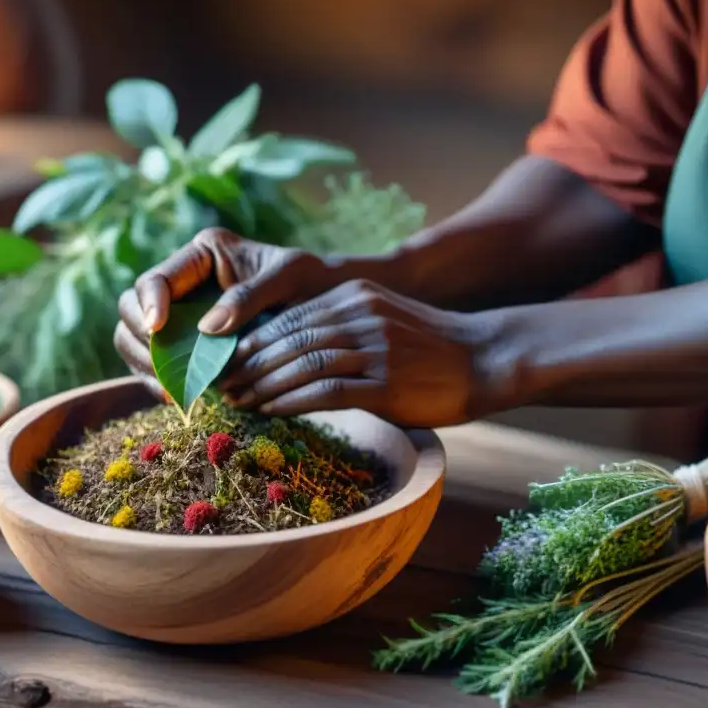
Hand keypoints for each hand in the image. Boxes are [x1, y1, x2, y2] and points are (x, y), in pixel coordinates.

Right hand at [113, 228, 335, 397]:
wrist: (330, 305)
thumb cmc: (313, 282)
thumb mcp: (288, 279)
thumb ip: (249, 296)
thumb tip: (207, 328)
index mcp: (203, 255)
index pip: (157, 278)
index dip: (150, 304)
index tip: (156, 329)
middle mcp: (185, 282)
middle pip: (132, 308)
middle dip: (140, 340)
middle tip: (164, 371)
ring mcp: (184, 315)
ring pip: (136, 339)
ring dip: (145, 365)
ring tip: (170, 390)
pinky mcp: (189, 345)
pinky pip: (158, 364)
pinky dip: (160, 381)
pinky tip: (177, 398)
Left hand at [219, 279, 487, 427]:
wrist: (487, 357)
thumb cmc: (431, 347)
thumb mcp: (383, 320)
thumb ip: (342, 328)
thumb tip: (292, 355)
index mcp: (355, 296)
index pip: (289, 317)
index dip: (252, 341)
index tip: (226, 362)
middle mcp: (360, 316)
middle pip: (289, 339)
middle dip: (248, 364)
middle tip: (220, 386)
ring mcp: (375, 348)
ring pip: (302, 363)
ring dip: (264, 385)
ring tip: (238, 401)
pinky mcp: (387, 382)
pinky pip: (328, 391)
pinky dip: (293, 400)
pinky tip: (271, 411)